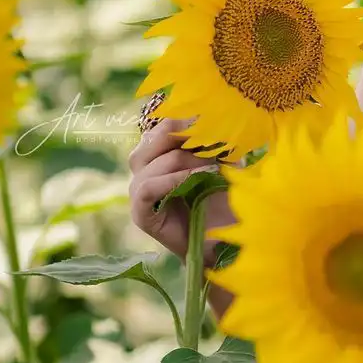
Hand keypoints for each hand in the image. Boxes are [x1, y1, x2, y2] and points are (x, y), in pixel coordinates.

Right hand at [127, 115, 236, 263]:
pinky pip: (146, 187)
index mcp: (160, 153)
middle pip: (153, 138)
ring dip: (184, 160)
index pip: (162, 125)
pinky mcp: (140, 213)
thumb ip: (218, 143)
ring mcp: (138, 190)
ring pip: (149, 161)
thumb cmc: (221, 201)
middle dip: (185, 137)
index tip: (212, 121)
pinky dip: (172, 180)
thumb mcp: (224, 164)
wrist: (221, 243)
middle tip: (213, 145)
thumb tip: (224, 119)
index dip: (186, 121)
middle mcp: (144, 168)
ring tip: (211, 168)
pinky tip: (197, 179)